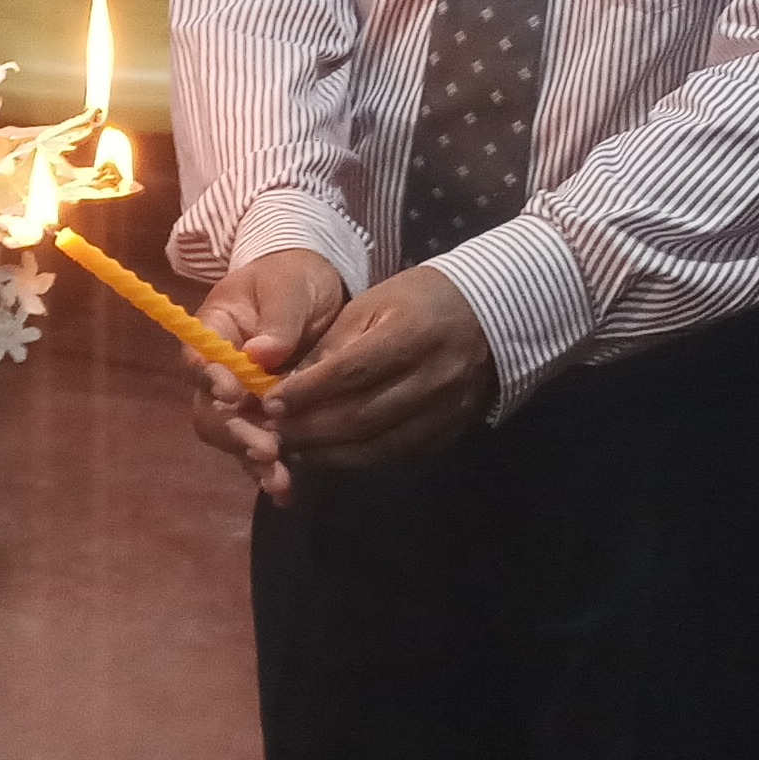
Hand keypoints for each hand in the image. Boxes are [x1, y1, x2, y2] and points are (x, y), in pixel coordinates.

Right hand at [188, 249, 349, 503]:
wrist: (314, 290)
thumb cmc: (295, 277)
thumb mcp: (290, 286)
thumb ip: (279, 318)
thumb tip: (262, 353)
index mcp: (214, 329)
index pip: (199, 358)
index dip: (210, 379)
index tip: (234, 395)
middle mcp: (218, 370)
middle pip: (209, 408)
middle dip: (234, 432)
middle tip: (266, 449)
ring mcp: (240, 399)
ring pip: (231, 436)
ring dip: (250, 460)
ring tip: (279, 482)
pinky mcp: (264, 418)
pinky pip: (258, 448)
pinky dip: (269, 471)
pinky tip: (287, 492)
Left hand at [268, 265, 497, 480]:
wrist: (487, 316)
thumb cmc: (418, 300)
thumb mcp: (371, 305)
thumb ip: (330, 346)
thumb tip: (285, 384)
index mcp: (410, 334)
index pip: (351, 372)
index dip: (307, 392)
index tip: (271, 403)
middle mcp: (431, 378)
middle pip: (361, 417)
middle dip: (310, 429)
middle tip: (272, 433)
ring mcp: (444, 412)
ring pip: (377, 446)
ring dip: (328, 453)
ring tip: (293, 448)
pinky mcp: (448, 434)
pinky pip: (396, 456)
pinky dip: (357, 459)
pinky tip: (330, 454)